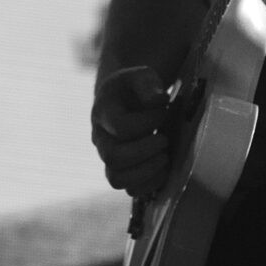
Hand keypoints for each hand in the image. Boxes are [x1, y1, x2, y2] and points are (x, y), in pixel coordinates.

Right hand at [91, 65, 173, 197]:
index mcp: (104, 112)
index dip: (146, 122)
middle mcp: (101, 138)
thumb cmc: (135, 88)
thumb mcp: (141, 75)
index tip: (163, 111)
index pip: (120, 126)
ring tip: (165, 156)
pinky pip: (130, 190)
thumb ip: (147, 82)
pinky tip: (164, 167)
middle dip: (146, 150)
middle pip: (113, 157)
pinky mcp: (121, 172)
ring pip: (117, 179)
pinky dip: (150, 184)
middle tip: (164, 138)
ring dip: (147, 171)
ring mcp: (109, 158)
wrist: (126, 100)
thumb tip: (158, 100)